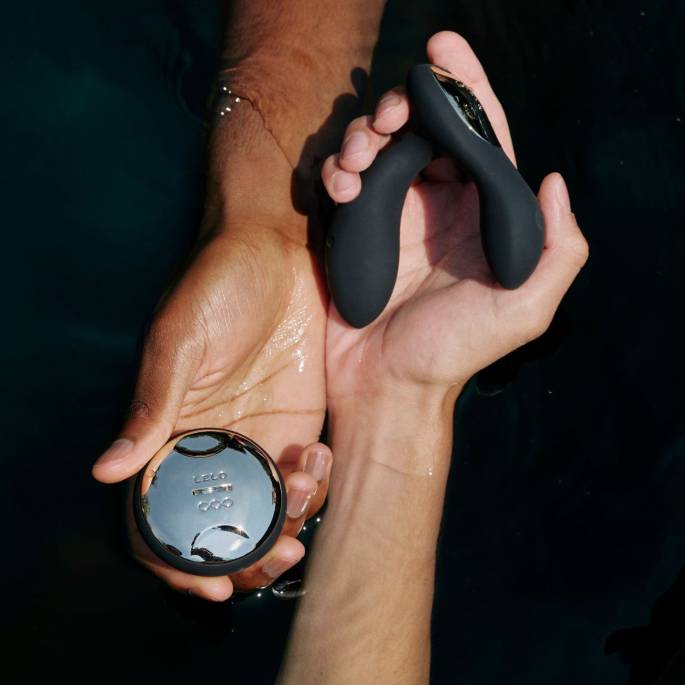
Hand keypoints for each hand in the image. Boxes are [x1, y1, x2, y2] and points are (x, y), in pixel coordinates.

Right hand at [92, 218, 330, 600]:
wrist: (280, 248)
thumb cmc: (218, 283)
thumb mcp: (181, 339)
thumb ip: (153, 404)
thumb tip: (107, 470)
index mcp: (172, 430)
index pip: (160, 513)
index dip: (177, 559)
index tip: (211, 584)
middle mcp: (215, 443)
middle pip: (220, 525)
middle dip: (245, 556)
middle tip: (274, 557)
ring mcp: (260, 436)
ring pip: (267, 511)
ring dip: (285, 526)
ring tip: (300, 500)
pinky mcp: (300, 422)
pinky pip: (306, 479)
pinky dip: (313, 488)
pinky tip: (317, 460)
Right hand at [322, 31, 587, 406]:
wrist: (388, 385)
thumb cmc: (455, 352)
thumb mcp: (524, 309)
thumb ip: (557, 249)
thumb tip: (554, 181)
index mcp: (482, 215)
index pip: (481, 135)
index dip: (467, 87)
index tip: (444, 46)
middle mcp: (441, 207)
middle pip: (426, 129)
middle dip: (407, 105)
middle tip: (392, 114)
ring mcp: (396, 217)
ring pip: (381, 146)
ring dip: (367, 134)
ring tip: (359, 156)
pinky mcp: (358, 229)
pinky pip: (347, 179)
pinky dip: (340, 168)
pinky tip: (342, 184)